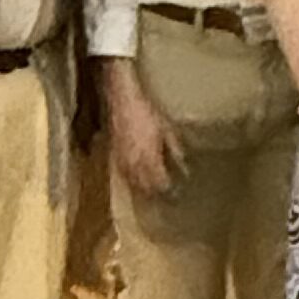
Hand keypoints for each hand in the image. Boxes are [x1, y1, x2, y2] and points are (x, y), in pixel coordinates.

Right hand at [105, 66, 184, 201]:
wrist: (123, 101)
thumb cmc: (147, 112)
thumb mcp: (167, 129)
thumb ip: (175, 150)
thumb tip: (184, 166)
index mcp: (150, 158)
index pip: (160, 183)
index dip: (168, 191)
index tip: (175, 194)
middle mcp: (135, 164)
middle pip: (145, 188)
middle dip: (155, 194)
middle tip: (165, 197)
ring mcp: (123, 161)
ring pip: (133, 185)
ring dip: (143, 191)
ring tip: (152, 193)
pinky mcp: (114, 156)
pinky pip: (123, 176)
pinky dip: (131, 182)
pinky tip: (137, 181)